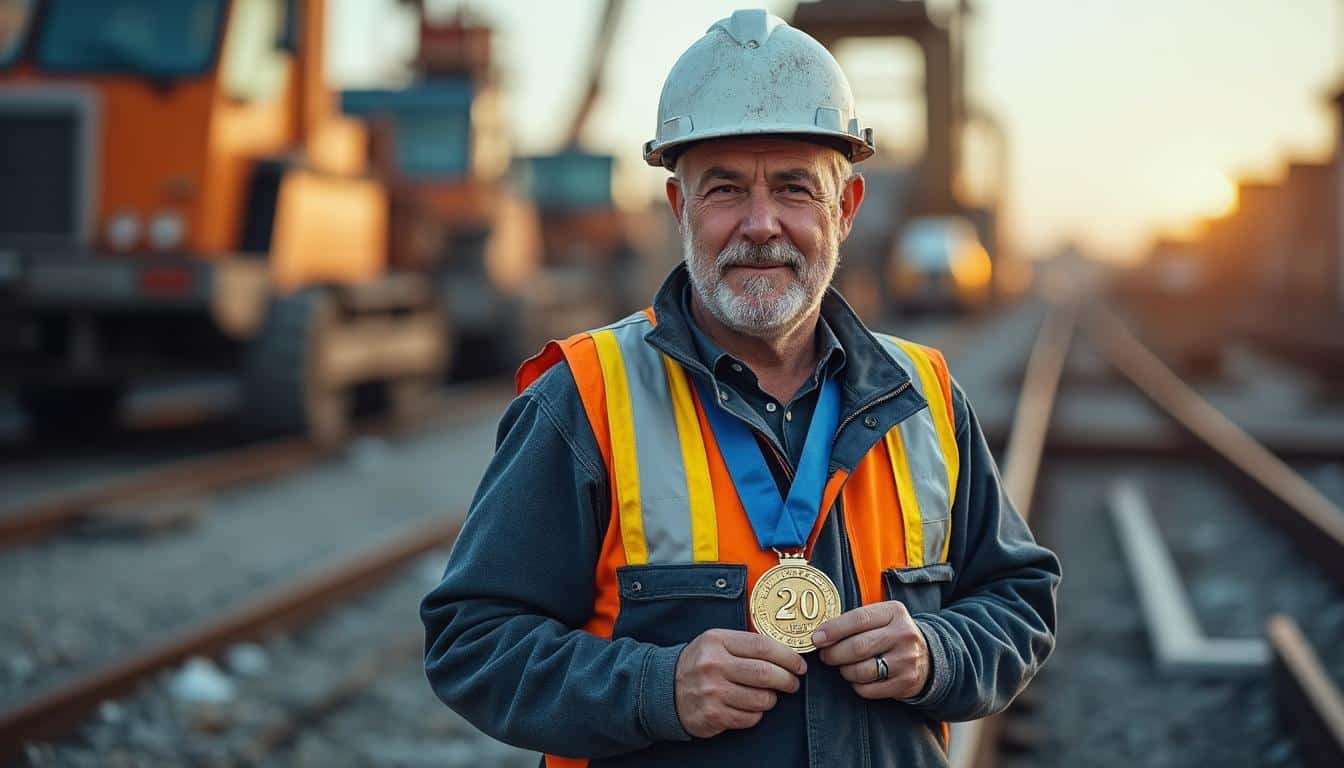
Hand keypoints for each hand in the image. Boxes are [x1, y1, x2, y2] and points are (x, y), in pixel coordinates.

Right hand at [674, 628, 806, 737]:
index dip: (788, 656)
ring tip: (768, 695)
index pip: (763, 646)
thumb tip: (786, 654)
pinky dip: (757, 714)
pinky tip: (749, 706)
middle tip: (793, 682)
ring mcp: (712, 692)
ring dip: (772, 699)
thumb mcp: (716, 642)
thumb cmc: (700, 663)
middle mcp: (714, 665)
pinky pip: (751, 718)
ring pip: (762, 699)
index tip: (799, 664)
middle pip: (766, 674)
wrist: (665, 688)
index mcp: (717, 641)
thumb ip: (745, 644)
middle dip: (788, 680)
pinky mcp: (713, 715)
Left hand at [811, 601, 929, 699]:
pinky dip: (856, 685)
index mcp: (894, 612)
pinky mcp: (905, 683)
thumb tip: (820, 634)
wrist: (928, 658)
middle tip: (825, 656)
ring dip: (844, 671)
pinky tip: (858, 678)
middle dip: (834, 653)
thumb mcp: (882, 618)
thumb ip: (856, 621)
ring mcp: (907, 660)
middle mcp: (904, 634)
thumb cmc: (891, 635)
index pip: (858, 619)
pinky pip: (869, 689)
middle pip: (858, 647)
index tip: (816, 638)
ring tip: (843, 666)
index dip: (833, 629)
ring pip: (862, 670)